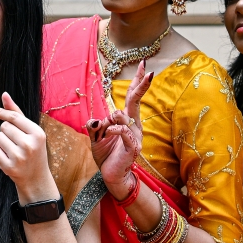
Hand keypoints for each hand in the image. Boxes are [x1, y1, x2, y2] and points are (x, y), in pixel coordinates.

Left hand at [0, 92, 58, 204]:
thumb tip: (5, 94)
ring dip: (2, 142)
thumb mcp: (30, 132)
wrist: (36, 178)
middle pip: (4, 127)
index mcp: (38, 133)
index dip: (1, 112)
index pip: (14, 117)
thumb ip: (17, 113)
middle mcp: (29, 144)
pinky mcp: (10, 167)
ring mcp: (19, 157)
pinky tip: (9, 158)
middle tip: (17, 142)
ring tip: (14, 150)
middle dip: (7, 132)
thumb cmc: (33, 150)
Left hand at [86, 61, 153, 199]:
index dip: (137, 81)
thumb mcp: (96, 138)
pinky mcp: (133, 147)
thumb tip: (93, 121)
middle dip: (141, 85)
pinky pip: (124, 132)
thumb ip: (94, 126)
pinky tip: (109, 132)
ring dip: (111, 120)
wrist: (111, 176)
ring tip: (106, 132)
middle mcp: (134, 125)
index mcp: (126, 121)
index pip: (132, 97)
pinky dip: (114, 130)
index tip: (144, 66)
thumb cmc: (106, 156)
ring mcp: (135, 136)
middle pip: (135, 100)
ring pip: (123, 116)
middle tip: (149, 71)